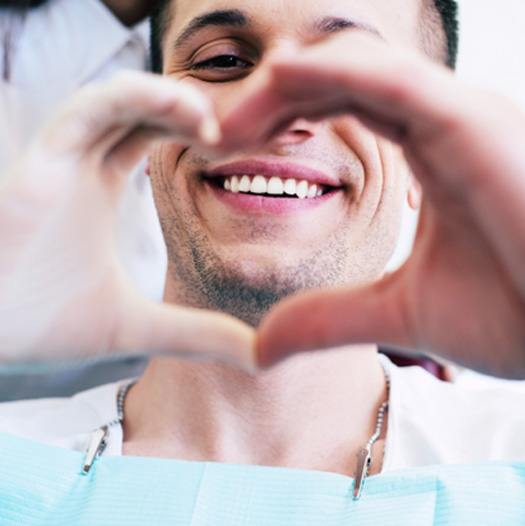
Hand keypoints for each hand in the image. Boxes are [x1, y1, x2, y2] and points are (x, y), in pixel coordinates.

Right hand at [0, 72, 253, 366]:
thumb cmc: (45, 328)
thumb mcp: (141, 327)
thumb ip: (198, 336)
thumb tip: (262, 357)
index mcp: (103, 186)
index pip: (154, 133)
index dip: (194, 127)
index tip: (241, 144)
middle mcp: (82, 164)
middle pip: (142, 108)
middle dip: (189, 108)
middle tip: (236, 130)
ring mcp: (61, 159)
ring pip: (117, 100)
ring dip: (167, 97)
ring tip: (211, 121)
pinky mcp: (39, 162)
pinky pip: (87, 111)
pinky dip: (131, 98)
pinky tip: (178, 107)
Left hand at [222, 33, 524, 377]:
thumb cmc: (516, 313)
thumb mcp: (399, 312)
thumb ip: (329, 317)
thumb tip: (261, 344)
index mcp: (426, 150)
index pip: (337, 106)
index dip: (279, 119)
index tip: (227, 149)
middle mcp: (441, 121)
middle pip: (336, 79)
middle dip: (271, 101)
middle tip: (217, 135)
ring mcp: (459, 115)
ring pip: (355, 66)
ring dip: (285, 86)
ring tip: (231, 125)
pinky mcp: (474, 123)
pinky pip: (391, 79)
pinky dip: (330, 74)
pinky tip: (278, 83)